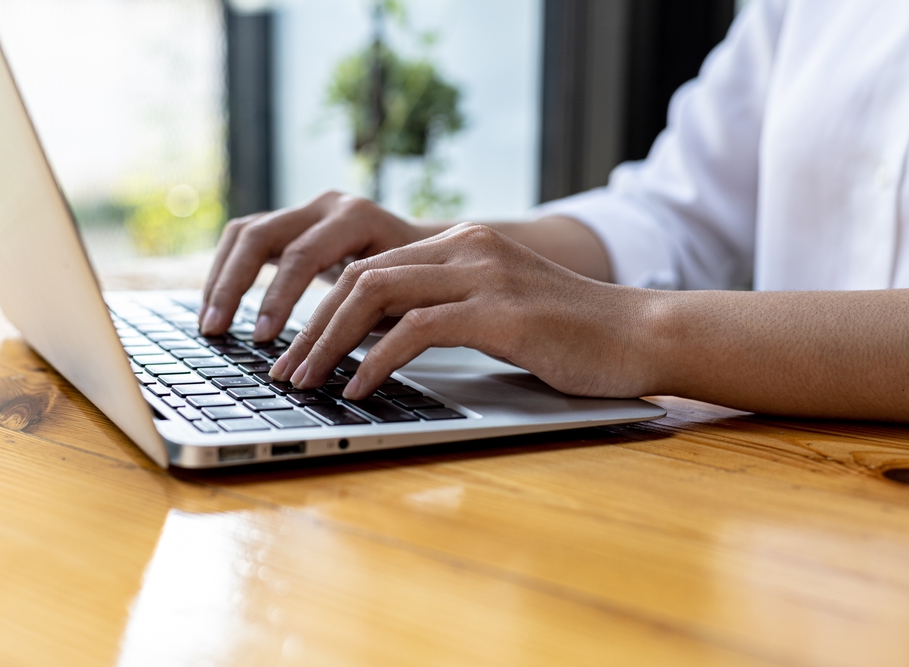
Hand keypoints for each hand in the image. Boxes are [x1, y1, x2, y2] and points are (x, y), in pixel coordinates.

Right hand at [200, 191, 432, 338]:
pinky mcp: (293, 222)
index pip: (304, 256)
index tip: (264, 339)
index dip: (279, 298)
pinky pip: (246, 239)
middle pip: (262, 236)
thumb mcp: (404, 296)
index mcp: (357, 218)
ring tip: (211, 324)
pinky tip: (219, 306)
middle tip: (218, 330)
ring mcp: (307, 209)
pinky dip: (228, 272)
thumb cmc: (422, 280)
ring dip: (222, 279)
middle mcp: (327, 206)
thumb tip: (332, 363)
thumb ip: (368, 317)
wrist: (433, 248)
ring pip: (245, 233)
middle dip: (235, 286)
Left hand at [269, 223, 657, 399]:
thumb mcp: (495, 313)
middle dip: (310, 326)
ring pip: (376, 295)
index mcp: (461, 244)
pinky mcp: (499, 311)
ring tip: (304, 381)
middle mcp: (466, 247)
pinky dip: (376, 361)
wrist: (641, 334)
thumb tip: (379, 343)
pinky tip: (359, 388)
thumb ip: (443, 312)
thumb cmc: (569, 336)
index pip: (369, 267)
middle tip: (283, 369)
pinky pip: (416, 329)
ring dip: (329, 343)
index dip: (320, 309)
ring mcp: (483, 275)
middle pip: (360, 277)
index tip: (295, 350)